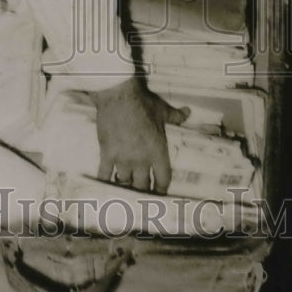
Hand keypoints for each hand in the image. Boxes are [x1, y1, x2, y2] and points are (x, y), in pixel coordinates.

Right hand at [91, 76, 189, 192]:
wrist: (119, 96)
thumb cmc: (143, 104)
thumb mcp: (163, 110)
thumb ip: (176, 116)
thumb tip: (187, 112)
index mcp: (158, 151)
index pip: (163, 179)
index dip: (161, 188)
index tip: (160, 192)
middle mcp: (141, 160)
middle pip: (143, 186)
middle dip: (143, 191)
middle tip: (141, 195)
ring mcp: (123, 159)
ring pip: (124, 182)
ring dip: (125, 186)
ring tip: (124, 188)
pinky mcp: (107, 154)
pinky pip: (105, 174)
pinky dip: (105, 181)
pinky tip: (105, 185)